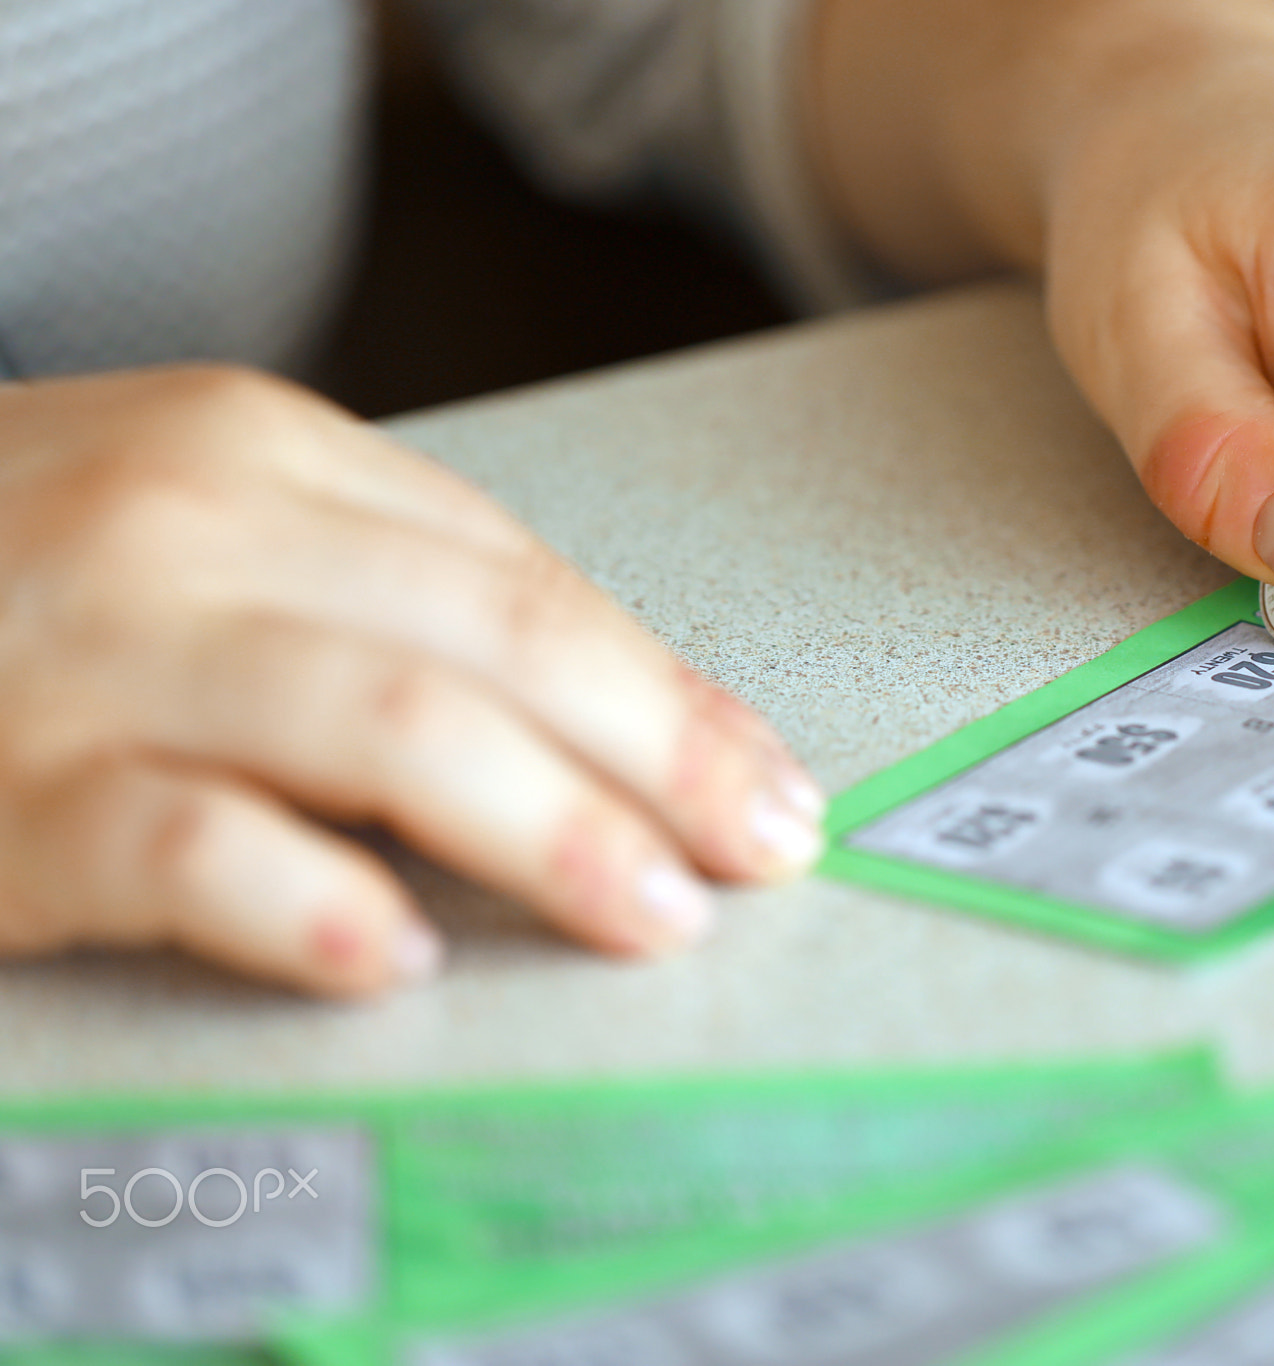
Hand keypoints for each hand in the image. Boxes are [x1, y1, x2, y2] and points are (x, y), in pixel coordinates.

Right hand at [0, 367, 823, 996]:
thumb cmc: (12, 571)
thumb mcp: (204, 532)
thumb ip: (383, 599)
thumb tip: (606, 729)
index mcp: (261, 452)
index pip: (525, 580)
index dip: (667, 690)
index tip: (767, 782)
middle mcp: (187, 525)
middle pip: (491, 641)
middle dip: (656, 755)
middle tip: (762, 850)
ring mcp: (86, 653)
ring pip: (376, 724)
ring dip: (543, 826)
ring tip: (654, 912)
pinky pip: (172, 843)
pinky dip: (296, 898)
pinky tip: (394, 955)